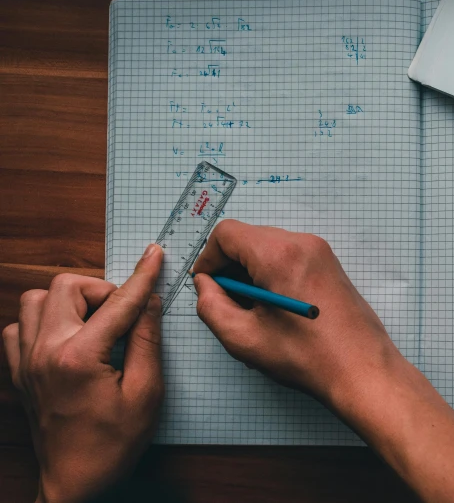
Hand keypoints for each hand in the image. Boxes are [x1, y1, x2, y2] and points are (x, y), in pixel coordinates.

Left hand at [1, 245, 164, 502]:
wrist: (74, 482)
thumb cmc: (113, 444)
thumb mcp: (147, 393)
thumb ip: (147, 340)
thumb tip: (149, 301)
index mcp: (79, 357)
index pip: (118, 303)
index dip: (141, 276)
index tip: (154, 255)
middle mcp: (45, 351)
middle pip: (66, 287)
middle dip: (101, 291)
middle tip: (123, 315)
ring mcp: (26, 361)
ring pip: (35, 300)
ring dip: (68, 301)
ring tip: (94, 324)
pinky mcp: (18, 372)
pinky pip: (18, 327)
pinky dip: (41, 322)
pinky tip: (65, 338)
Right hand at [192, 220, 402, 406]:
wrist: (362, 369)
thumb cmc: (307, 356)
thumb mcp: (242, 337)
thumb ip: (210, 305)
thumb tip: (205, 284)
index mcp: (278, 254)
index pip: (227, 233)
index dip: (208, 258)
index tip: (206, 284)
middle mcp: (302, 243)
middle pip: (249, 238)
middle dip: (230, 266)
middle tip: (227, 302)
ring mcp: (320, 251)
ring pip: (268, 247)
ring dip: (251, 272)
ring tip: (252, 312)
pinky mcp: (330, 264)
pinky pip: (289, 257)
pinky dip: (273, 274)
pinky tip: (275, 309)